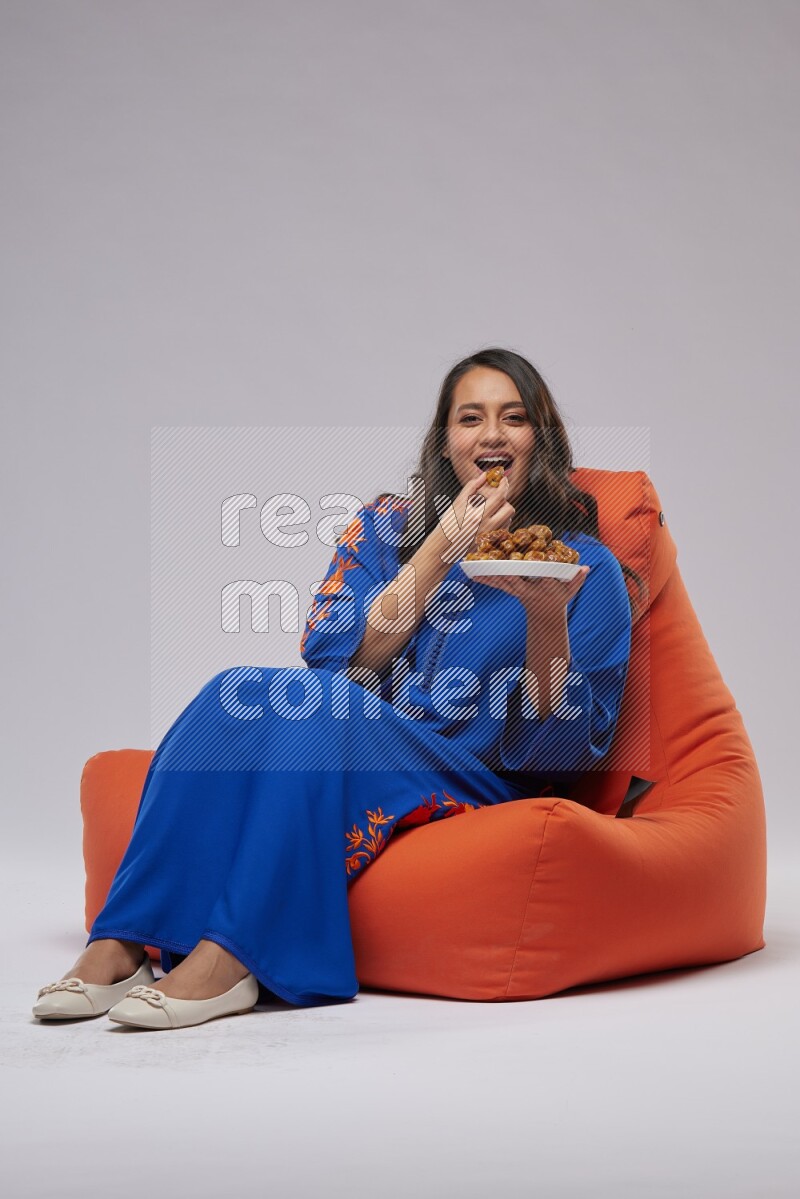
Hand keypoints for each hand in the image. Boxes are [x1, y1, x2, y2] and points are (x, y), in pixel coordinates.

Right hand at [434, 470, 515, 563]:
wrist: (444, 547)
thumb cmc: (449, 524)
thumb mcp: (458, 503)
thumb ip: (472, 487)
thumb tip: (485, 475)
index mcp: (478, 515)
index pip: (499, 496)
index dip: (504, 485)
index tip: (503, 479)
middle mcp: (487, 528)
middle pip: (509, 509)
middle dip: (504, 501)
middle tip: (495, 498)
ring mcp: (491, 537)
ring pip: (508, 520)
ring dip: (502, 512)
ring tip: (489, 510)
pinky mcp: (491, 543)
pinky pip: (504, 530)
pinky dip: (500, 522)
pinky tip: (489, 521)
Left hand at [473, 565, 589, 618]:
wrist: (545, 616)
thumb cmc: (559, 599)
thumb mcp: (570, 591)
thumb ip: (577, 580)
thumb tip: (586, 568)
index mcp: (546, 589)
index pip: (543, 579)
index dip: (538, 571)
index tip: (533, 562)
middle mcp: (530, 591)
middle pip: (518, 582)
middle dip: (508, 575)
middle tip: (497, 566)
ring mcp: (519, 592)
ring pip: (504, 584)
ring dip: (491, 577)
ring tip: (477, 569)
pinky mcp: (511, 591)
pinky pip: (498, 585)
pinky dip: (486, 580)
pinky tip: (474, 575)